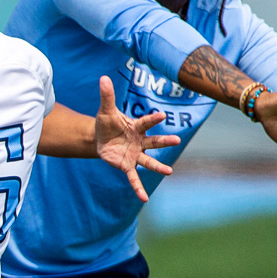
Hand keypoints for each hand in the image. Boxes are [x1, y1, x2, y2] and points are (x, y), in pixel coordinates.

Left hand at [92, 76, 175, 201]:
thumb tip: (102, 78)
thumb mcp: (105, 110)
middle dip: (164, 141)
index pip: (146, 122)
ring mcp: (135, 155)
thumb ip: (106, 96)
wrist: (99, 138)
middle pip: (154, 141)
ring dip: (158, 166)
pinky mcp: (126, 166)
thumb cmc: (106, 123)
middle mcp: (140, 141)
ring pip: (149, 161)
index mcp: (136, 127)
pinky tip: (144, 199)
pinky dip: (138, 188)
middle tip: (177, 141)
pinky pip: (133, 178)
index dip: (153, 119)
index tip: (161, 115)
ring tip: (169, 171)